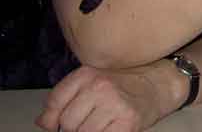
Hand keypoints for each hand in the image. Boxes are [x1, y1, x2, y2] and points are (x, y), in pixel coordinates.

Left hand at [35, 61, 182, 131]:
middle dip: (76, 127)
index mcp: (86, 74)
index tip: (63, 121)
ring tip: (104, 123)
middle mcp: (99, 87)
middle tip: (93, 119)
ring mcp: (113, 104)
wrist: (159, 83)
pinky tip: (113, 127)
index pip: (54, 103)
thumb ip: (64, 97)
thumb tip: (43, 123)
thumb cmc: (122, 84)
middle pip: (67, 123)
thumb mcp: (92, 81)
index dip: (54, 119)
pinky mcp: (127, 121)